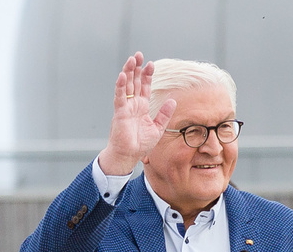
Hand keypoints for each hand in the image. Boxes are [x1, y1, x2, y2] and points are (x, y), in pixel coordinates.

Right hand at [99, 53, 176, 176]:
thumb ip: (164, 114)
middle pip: (134, 82)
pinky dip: (121, 86)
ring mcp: (125, 107)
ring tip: (131, 59)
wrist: (129, 155)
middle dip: (136, 68)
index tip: (151, 64)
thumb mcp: (158, 128)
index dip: (147, 75)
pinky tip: (123, 75)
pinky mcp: (120, 112)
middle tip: (138, 55)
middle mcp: (133, 104)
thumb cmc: (141, 144)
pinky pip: (119, 96)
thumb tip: (173, 100)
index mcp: (142, 107)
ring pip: (126, 85)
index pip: (144, 87)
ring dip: (128, 72)